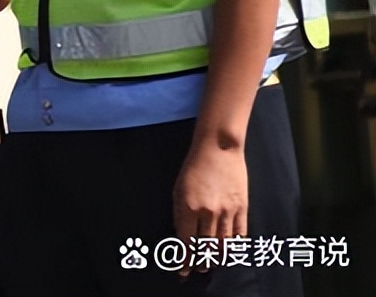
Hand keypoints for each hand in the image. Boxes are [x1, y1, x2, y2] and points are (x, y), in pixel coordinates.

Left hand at [172, 144, 247, 275]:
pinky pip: (240, 234)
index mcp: (188, 207)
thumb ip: (180, 213)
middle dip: (202, 262)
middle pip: (206, 247)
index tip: (182, 270)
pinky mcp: (242, 207)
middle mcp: (208, 212)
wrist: (218, 148)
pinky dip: (235, 246)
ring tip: (213, 264)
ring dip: (218, 258)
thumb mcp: (178, 188)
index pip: (186, 242)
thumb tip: (181, 235)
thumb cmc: (194, 166)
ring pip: (224, 244)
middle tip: (199, 269)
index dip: (184, 259)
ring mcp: (227, 211)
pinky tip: (230, 251)